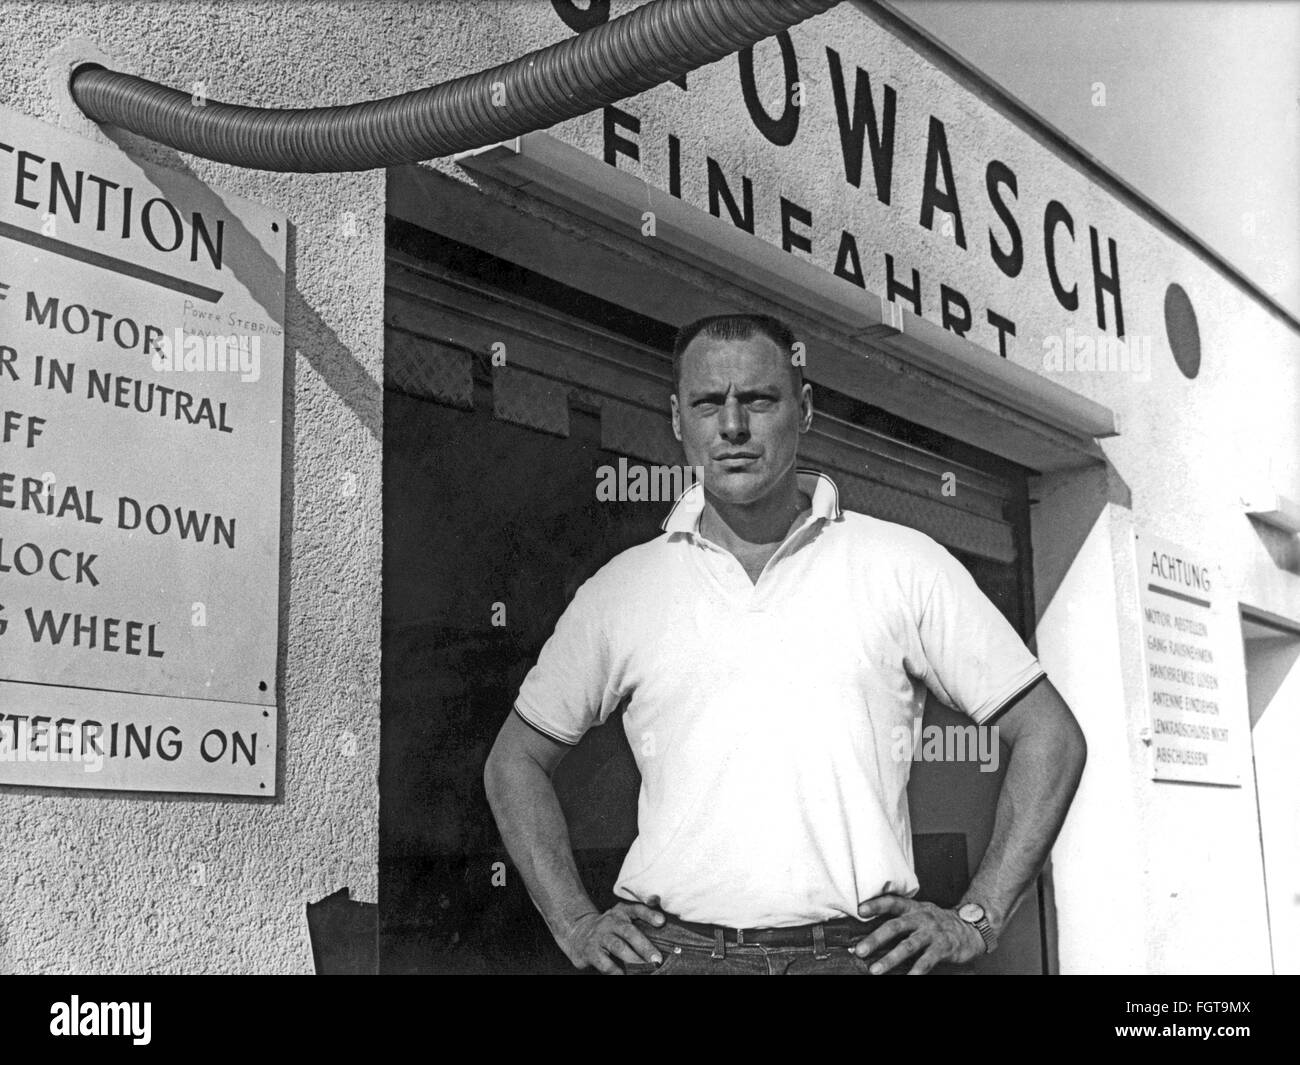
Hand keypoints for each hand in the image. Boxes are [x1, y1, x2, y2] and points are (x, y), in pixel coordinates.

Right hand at [559, 901, 667, 974]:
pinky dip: (616, 971)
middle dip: (645, 946)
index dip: (649, 915)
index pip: (637, 910)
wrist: (577, 933)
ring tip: (645, 969)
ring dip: (633, 960)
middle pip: (629, 932)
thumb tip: (660, 912)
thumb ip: (641, 916)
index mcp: (621, 912)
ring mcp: (599, 936)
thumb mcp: (621, 917)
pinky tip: (625, 975)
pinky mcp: (590, 951)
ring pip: (618, 947)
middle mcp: (610, 922)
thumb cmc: (608, 928)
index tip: (662, 922)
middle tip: (657, 959)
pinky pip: (605, 963)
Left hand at [850, 895, 985, 973]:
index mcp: (912, 908)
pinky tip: (907, 979)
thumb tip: (869, 934)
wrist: (970, 928)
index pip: (892, 902)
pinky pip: (927, 962)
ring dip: (890, 959)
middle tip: (860, 951)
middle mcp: (921, 918)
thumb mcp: (919, 913)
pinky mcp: (943, 948)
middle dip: (875, 939)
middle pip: (895, 926)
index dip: (876, 905)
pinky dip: (915, 972)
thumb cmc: (936, 923)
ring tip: (875, 970)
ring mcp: (932, 933)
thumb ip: (900, 920)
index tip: (860, 910)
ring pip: (908, 946)